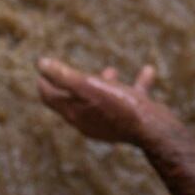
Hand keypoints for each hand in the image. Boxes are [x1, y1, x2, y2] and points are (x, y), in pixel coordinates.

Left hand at [36, 57, 176, 144]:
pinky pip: (133, 97)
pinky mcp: (132, 119)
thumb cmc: (119, 107)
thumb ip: (64, 76)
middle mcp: (90, 120)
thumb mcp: (88, 87)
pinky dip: (137, 84)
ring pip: (104, 99)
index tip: (42, 68)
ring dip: (105, 83)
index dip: (44, 82)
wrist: (153, 129)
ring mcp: (111, 121)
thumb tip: (41, 64)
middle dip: (71, 83)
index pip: (51, 98)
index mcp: (75, 113)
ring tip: (110, 70)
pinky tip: (148, 71)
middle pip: (74, 100)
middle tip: (68, 70)